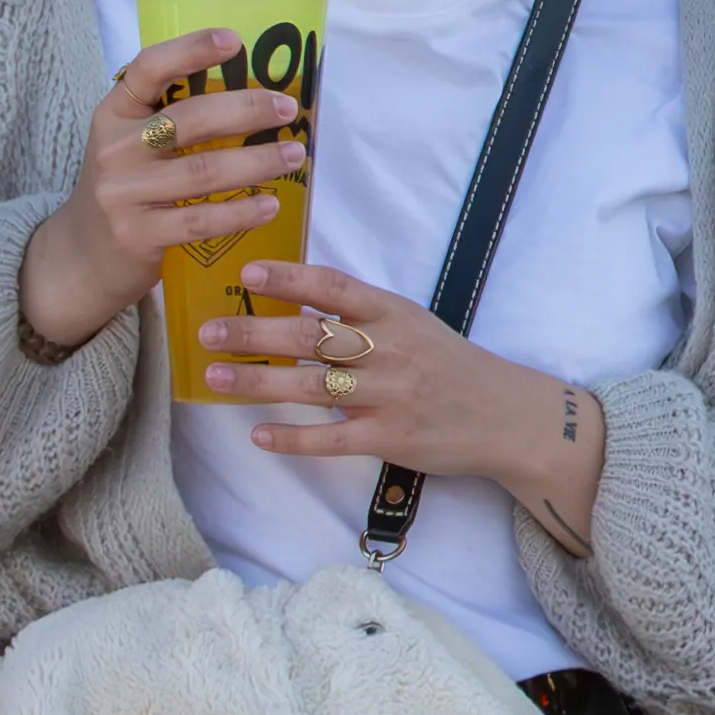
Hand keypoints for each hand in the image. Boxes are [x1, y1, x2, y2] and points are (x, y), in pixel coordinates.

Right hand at [17, 27, 305, 358]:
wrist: (81, 256)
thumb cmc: (126, 187)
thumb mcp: (132, 144)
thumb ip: (173, 119)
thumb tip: (255, 92)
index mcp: (114, 113)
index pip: (147, 69)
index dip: (190, 50)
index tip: (234, 41)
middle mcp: (114, 148)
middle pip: (189, 119)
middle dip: (247, 110)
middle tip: (288, 109)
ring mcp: (123, 193)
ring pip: (203, 171)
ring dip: (257, 162)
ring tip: (294, 156)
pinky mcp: (137, 235)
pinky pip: (200, 220)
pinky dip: (241, 211)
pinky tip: (270, 204)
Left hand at [189, 257, 600, 521]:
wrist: (506, 416)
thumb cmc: (451, 366)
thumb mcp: (414, 326)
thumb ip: (364, 317)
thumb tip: (299, 305)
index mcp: (395, 314)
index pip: (336, 288)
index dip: (291, 279)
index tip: (248, 273)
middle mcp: (390, 351)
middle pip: (311, 338)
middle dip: (254, 333)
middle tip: (208, 331)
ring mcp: (390, 396)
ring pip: (312, 387)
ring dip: (257, 382)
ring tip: (214, 377)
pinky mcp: (391, 438)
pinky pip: (331, 440)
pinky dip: (292, 438)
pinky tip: (258, 434)